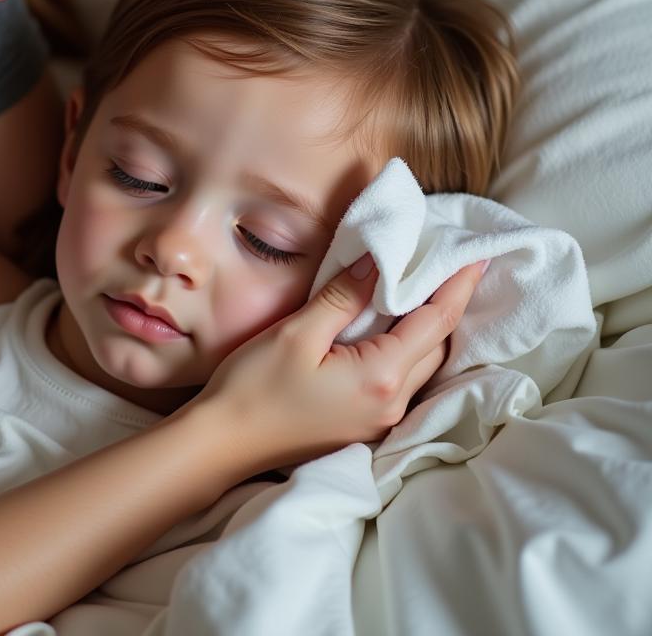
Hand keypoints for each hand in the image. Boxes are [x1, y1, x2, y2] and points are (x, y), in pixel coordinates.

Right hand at [191, 255, 485, 474]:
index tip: (475, 255)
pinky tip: (390, 328)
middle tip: (444, 264)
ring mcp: (379, 420)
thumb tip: (379, 262)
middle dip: (447, 304)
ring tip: (421, 289)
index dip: (457, 286)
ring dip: (428, 328)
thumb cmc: (254, 387)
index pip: (436, 322)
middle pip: (437, 346)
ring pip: (423, 365)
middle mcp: (391, 404)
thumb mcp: (298, 332)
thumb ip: (344, 297)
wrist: (223, 443)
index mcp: (380, 377)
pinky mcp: (362, 424)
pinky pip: (401, 380)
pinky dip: (407, 348)